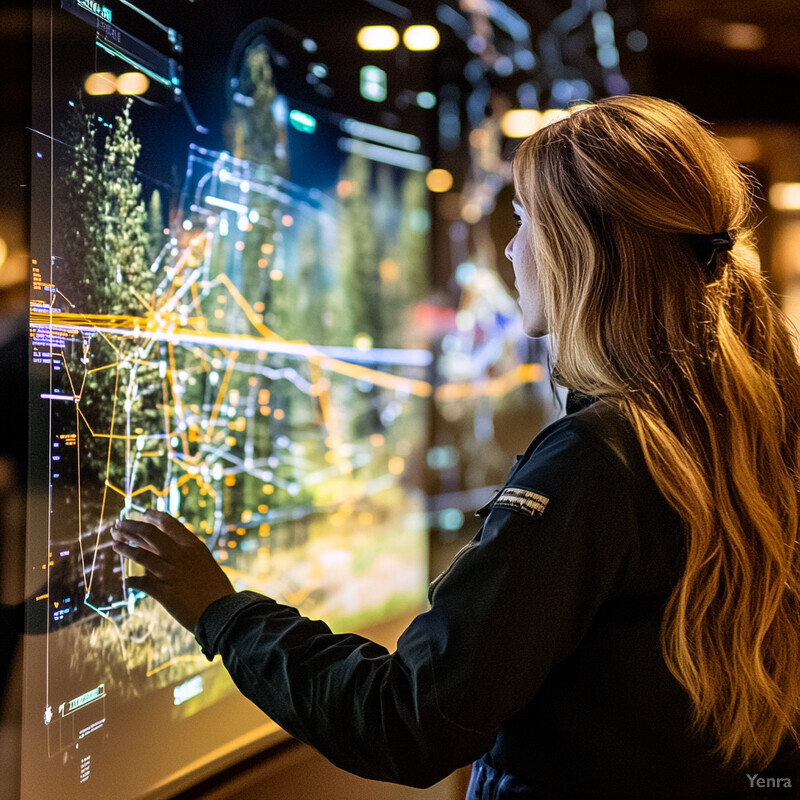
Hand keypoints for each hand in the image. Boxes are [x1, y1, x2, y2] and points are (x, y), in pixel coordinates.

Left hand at [110, 509, 234, 632]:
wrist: (224, 612)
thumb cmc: (217, 588)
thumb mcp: (204, 562)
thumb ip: (183, 554)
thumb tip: (159, 548)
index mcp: (193, 545)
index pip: (168, 523)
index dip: (152, 516)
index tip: (141, 513)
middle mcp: (181, 556)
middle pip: (150, 534)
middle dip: (131, 527)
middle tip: (118, 526)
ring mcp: (171, 574)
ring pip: (141, 555)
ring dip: (124, 549)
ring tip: (114, 543)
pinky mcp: (165, 593)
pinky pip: (142, 583)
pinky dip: (132, 582)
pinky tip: (125, 581)